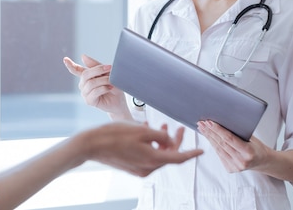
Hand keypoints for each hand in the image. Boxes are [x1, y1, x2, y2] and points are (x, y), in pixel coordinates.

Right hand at [63, 54, 127, 116]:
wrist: (120, 100)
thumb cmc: (113, 85)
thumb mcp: (106, 72)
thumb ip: (95, 65)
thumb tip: (82, 56)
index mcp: (86, 76)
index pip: (76, 70)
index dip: (70, 65)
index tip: (65, 59)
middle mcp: (83, 85)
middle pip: (85, 74)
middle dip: (98, 70)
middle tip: (110, 68)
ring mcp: (85, 93)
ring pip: (91, 83)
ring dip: (104, 80)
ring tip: (112, 81)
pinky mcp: (89, 101)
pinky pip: (94, 92)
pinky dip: (103, 88)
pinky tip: (110, 88)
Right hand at [83, 121, 202, 176]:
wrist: (91, 145)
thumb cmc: (114, 135)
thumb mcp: (141, 130)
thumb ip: (159, 136)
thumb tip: (168, 140)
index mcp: (152, 159)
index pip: (178, 158)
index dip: (191, 153)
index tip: (201, 150)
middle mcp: (147, 167)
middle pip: (167, 155)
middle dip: (174, 141)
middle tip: (176, 127)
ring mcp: (138, 168)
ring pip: (157, 154)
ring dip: (160, 141)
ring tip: (157, 125)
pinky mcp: (130, 165)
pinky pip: (146, 156)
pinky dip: (150, 145)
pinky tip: (145, 131)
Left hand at [197, 120, 269, 172]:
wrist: (262, 161)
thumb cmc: (256, 146)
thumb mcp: (251, 137)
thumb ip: (238, 132)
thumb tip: (220, 121)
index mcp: (249, 152)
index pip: (229, 138)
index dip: (218, 129)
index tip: (209, 122)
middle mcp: (242, 161)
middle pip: (222, 143)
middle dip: (210, 132)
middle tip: (201, 123)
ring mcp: (235, 167)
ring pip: (218, 149)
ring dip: (209, 137)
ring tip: (202, 128)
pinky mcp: (230, 169)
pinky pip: (219, 154)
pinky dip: (213, 145)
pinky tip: (208, 137)